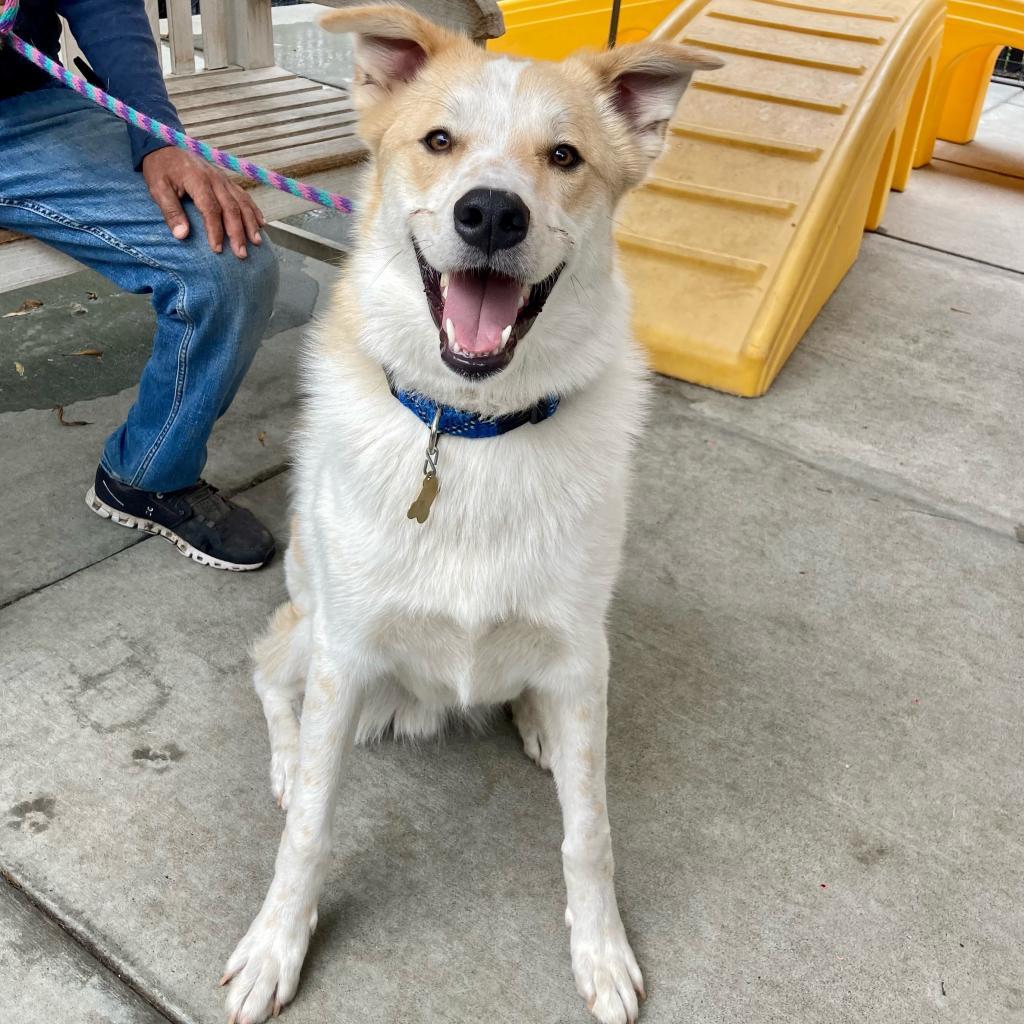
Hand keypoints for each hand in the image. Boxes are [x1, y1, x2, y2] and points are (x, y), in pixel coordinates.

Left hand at [142, 147, 265, 258]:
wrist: (165, 145)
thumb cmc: (160, 169)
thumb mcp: (157, 188)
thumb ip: (170, 211)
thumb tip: (182, 235)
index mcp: (197, 180)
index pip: (211, 209)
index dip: (215, 230)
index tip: (217, 249)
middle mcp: (215, 179)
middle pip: (232, 208)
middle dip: (238, 233)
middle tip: (241, 254)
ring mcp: (223, 179)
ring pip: (242, 203)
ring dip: (250, 224)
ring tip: (256, 242)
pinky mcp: (226, 180)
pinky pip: (244, 196)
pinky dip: (254, 210)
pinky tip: (261, 224)